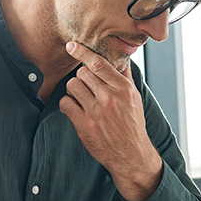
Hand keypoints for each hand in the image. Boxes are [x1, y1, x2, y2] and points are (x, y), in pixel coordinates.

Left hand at [59, 41, 161, 200]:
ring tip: (82, 98)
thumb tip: (122, 55)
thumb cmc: (132, 124)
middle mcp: (110, 98)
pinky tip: (75, 109)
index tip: (72, 46)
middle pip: (82, 73)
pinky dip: (67, 104)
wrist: (131, 154)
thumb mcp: (135, 97)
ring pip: (72, 86)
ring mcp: (96, 112)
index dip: (83, 52)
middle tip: (87, 87)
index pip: (99, 63)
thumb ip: (125, 76)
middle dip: (81, 77)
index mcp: (123, 89)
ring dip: (74, 90)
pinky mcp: (84, 125)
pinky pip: (65, 104)